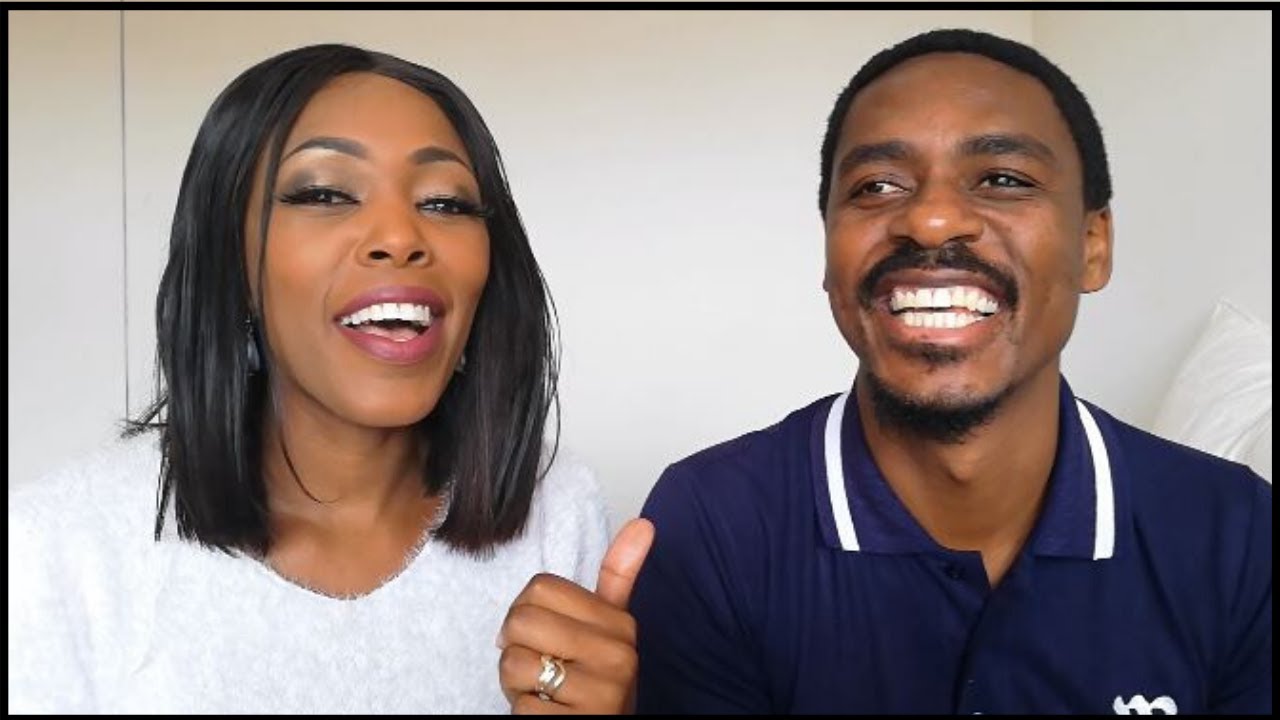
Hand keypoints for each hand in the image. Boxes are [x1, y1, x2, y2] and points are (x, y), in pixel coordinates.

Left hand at [498, 518, 654, 713]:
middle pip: (523, 619)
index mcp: (621, 623)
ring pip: (515, 661)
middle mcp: (619, 654)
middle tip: (541, 668)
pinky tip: (548, 714)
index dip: (527, 612)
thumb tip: (643, 524)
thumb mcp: (607, 630)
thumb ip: (619, 577)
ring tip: (544, 692)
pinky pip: (522, 704)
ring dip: (516, 684)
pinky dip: (524, 712)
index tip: (546, 636)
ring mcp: (603, 691)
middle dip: (515, 647)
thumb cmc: (593, 683)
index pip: (541, 587)